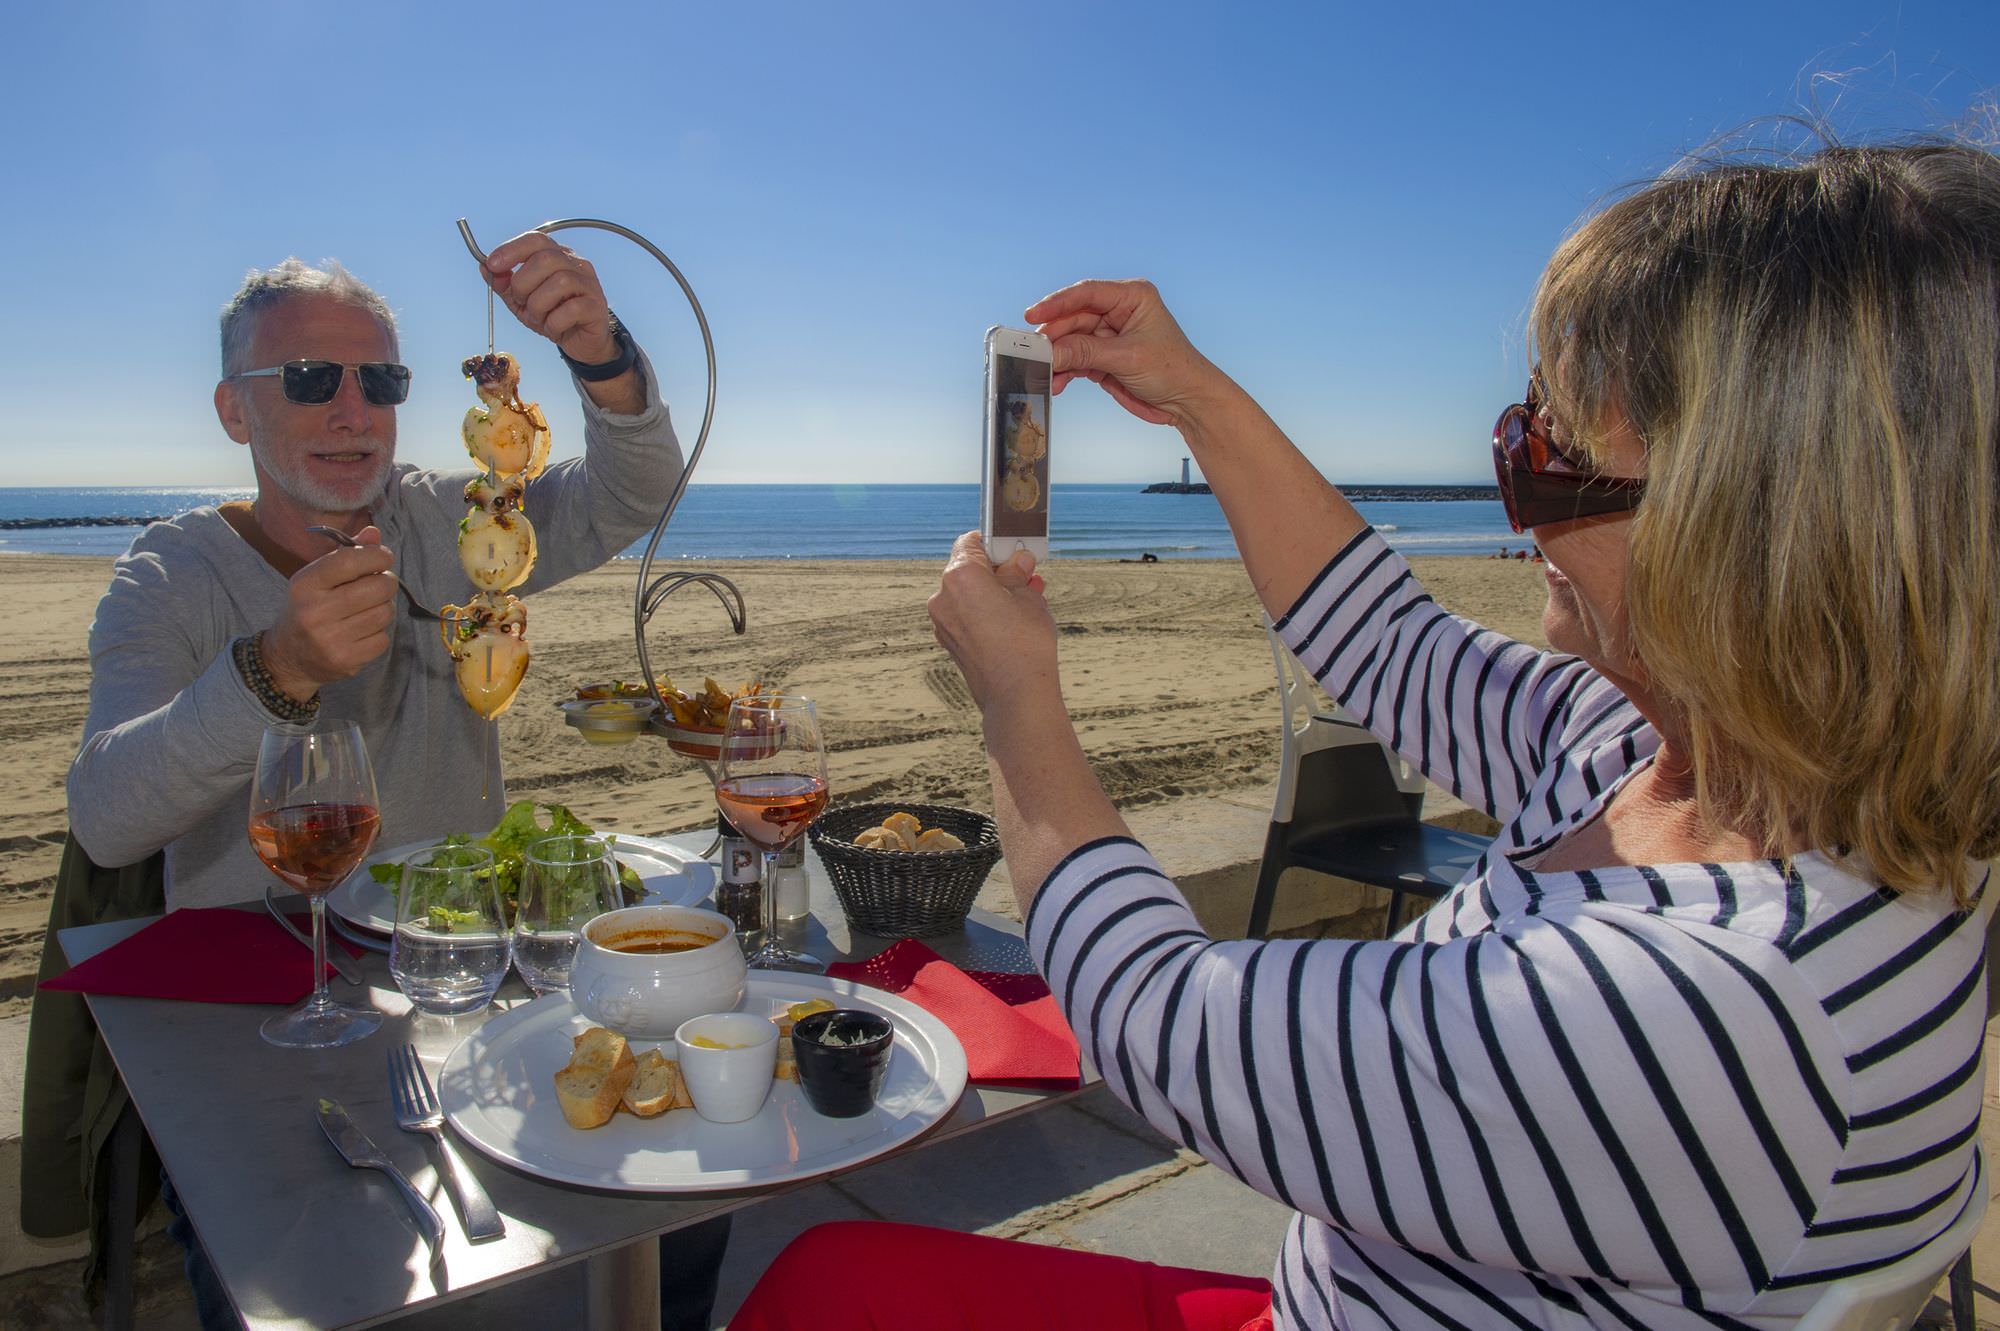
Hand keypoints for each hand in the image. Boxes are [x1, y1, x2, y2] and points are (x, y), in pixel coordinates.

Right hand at [260, 527, 396, 698]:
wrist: (288, 658)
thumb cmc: (308, 608)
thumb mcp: (317, 578)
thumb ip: (346, 555)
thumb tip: (375, 534)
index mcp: (305, 584)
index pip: (349, 560)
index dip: (376, 555)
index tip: (384, 557)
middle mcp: (314, 611)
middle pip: (377, 587)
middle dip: (387, 582)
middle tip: (379, 585)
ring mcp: (330, 639)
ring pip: (384, 613)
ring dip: (384, 608)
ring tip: (368, 609)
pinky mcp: (345, 661)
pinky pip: (383, 639)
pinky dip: (379, 633)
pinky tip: (362, 631)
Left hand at [483, 232, 620, 365]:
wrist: (581, 342)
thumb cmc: (553, 316)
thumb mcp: (522, 301)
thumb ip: (505, 285)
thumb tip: (484, 267)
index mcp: (557, 256)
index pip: (536, 239)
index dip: (512, 249)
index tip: (492, 264)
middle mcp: (576, 264)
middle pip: (546, 259)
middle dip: (523, 283)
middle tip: (521, 301)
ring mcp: (589, 284)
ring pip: (560, 282)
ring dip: (539, 305)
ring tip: (538, 318)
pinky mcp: (596, 306)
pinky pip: (572, 309)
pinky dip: (554, 322)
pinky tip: (553, 327)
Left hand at [928, 532, 1059, 713]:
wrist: (1016, 694)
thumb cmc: (1024, 642)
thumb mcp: (1028, 597)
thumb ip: (1017, 574)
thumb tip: (1018, 562)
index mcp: (960, 575)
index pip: (971, 542)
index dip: (994, 542)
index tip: (1013, 549)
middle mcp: (943, 596)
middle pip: (968, 570)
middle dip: (997, 571)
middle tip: (1025, 574)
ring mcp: (942, 622)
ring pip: (968, 595)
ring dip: (993, 593)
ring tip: (1026, 599)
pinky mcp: (949, 642)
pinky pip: (966, 616)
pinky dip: (984, 613)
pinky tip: (1012, 621)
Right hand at [1027, 280, 1228, 427]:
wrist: (1186, 401)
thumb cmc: (1172, 369)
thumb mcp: (1127, 358)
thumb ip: (1086, 352)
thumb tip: (1051, 351)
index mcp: (1132, 297)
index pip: (1087, 292)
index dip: (1058, 303)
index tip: (1034, 314)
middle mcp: (1118, 311)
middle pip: (1074, 318)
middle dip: (1055, 337)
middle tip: (1035, 352)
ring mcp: (1109, 335)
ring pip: (1071, 341)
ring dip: (1058, 358)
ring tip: (1046, 373)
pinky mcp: (1103, 357)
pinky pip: (1075, 359)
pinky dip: (1065, 371)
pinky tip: (1057, 383)